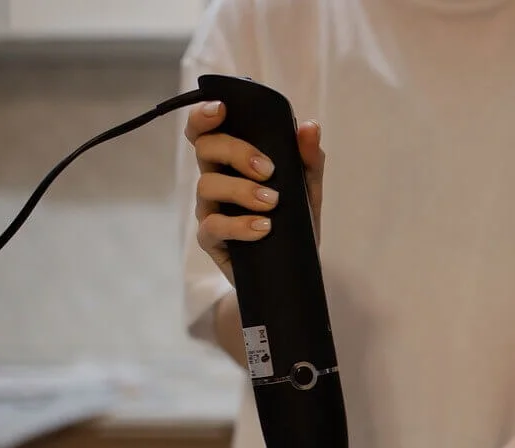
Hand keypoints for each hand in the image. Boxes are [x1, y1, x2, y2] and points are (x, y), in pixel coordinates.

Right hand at [183, 100, 325, 285]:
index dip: (204, 115)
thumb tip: (310, 127)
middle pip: (205, 148)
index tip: (221, 109)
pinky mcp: (210, 239)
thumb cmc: (292, 225)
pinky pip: (214, 226)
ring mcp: (209, 209)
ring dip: (241, 190)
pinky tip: (263, 228)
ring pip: (207, 185)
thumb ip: (309, 159)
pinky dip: (239, 225)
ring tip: (272, 203)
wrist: (289, 272)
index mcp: (231, 161)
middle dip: (236, 151)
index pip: (207, 131)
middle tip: (268, 170)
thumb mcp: (307, 191)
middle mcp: (215, 179)